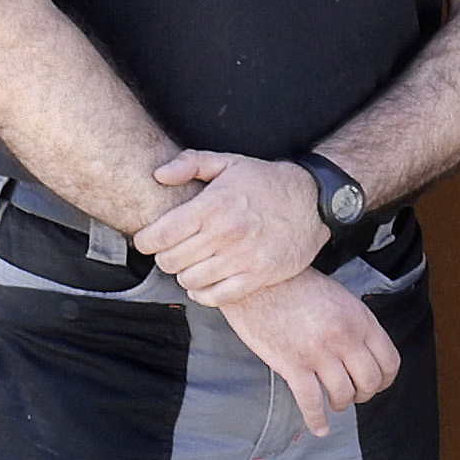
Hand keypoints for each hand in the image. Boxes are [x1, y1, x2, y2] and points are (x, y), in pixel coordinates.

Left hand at [136, 148, 329, 305]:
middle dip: (164, 258)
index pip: (160, 235)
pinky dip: (204, 294)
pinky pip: (217, 296)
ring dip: (184, 275)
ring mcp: (243, 256)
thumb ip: (190, 164)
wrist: (314, 201)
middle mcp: (226, 232)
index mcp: (213, 205)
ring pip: (190, 280)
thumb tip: (158, 175)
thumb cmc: (266, 182)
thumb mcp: (229, 162)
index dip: (145, 241)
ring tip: (190, 265)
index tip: (148, 240)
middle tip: (171, 252)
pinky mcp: (259, 275)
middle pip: (170, 261)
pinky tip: (204, 284)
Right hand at [221, 267, 399, 436]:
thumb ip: (356, 325)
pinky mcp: (291, 363)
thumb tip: (366, 353)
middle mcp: (344, 336)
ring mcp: (318, 351)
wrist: (258, 280)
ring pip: (343, 394)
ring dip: (341, 404)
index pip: (389, 361)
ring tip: (334, 403)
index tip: (377, 385)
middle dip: (364, 394)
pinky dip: (317, 420)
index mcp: (360, 319)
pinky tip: (319, 428)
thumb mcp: (340, 298)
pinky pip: (311, 402)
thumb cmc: (297, 287)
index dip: (385, 380)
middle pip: (370, 382)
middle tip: (354, 395)